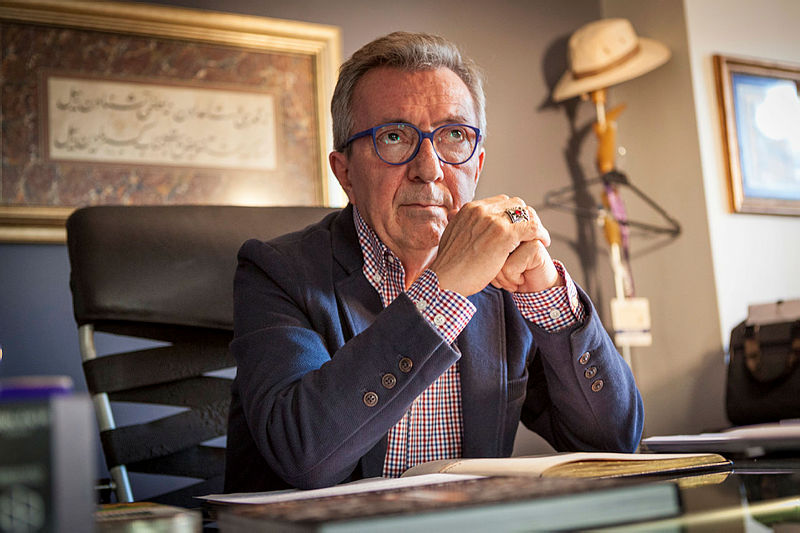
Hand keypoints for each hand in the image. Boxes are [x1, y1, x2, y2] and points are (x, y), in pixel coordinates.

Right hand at [430, 195, 558, 295]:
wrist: (445, 279)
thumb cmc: (448, 266)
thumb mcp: (452, 236)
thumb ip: (462, 225)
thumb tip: (460, 218)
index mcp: (469, 209)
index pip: (501, 202)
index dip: (512, 214)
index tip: (518, 228)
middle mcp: (481, 210)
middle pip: (515, 203)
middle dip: (525, 217)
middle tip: (530, 233)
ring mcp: (493, 221)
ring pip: (526, 212)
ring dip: (534, 224)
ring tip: (538, 238)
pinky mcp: (504, 235)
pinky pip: (532, 227)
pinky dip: (541, 233)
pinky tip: (543, 242)